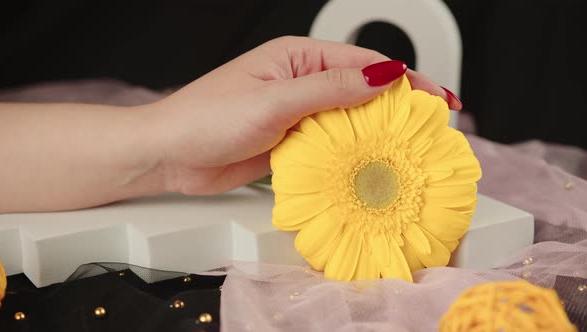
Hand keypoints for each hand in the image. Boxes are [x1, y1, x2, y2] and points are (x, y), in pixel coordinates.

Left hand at [146, 36, 461, 194]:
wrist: (170, 156)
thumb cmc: (206, 117)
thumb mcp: (273, 100)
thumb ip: (329, 89)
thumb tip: (382, 75)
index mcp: (298, 58)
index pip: (364, 63)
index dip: (404, 80)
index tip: (435, 99)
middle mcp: (301, 83)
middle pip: (362, 92)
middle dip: (397, 108)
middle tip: (430, 129)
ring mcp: (298, 114)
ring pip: (349, 121)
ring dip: (376, 133)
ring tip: (408, 150)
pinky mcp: (291, 142)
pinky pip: (330, 145)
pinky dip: (350, 154)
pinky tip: (368, 165)